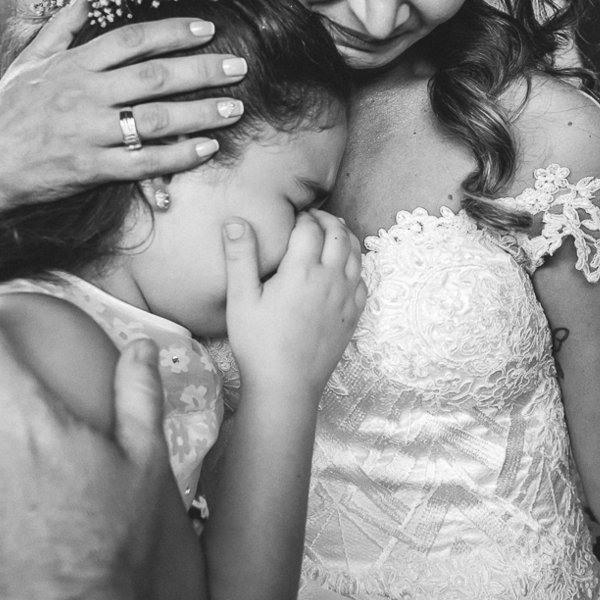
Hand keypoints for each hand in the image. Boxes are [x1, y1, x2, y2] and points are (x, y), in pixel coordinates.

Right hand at [0, 0, 249, 215]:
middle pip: (154, 77)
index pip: (131, 40)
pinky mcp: (91, 168)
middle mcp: (84, 95)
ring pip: (155, 120)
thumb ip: (63, 27)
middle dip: (201, 71)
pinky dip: (178, 156)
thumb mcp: (30, 61)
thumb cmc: (7, 112)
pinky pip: (144, 162)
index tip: (207, 30)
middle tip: (238, 68)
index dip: (172, 32)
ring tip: (234, 108)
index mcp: (73, 65)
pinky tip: (207, 148)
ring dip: (200, 114)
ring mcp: (88, 132)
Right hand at [222, 211, 367, 395]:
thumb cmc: (258, 343)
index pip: (310, 228)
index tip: (294, 215)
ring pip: (356, 254)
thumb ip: (240, 257)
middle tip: (314, 217)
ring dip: (345, 237)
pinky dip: (356, 264)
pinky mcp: (353, 316)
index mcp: (302, 270)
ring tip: (332, 232)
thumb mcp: (241, 299)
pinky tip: (345, 267)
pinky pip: (362, 280)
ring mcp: (346, 298)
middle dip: (327, 220)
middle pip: (338, 235)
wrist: (286, 385)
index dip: (303, 216)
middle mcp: (331, 279)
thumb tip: (236, 221)